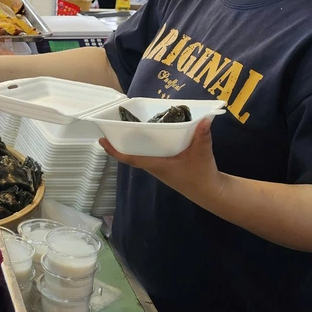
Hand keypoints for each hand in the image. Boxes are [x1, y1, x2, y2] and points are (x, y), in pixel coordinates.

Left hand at [99, 118, 224, 203]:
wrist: (210, 192)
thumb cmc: (202, 175)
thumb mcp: (202, 153)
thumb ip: (202, 135)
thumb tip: (205, 119)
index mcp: (158, 165)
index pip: (130, 159)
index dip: (115, 151)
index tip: (102, 141)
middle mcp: (155, 167)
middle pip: (132, 155)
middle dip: (122, 143)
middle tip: (114, 127)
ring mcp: (160, 169)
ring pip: (141, 156)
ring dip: (134, 145)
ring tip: (129, 128)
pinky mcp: (166, 168)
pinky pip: (151, 156)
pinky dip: (146, 146)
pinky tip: (151, 136)